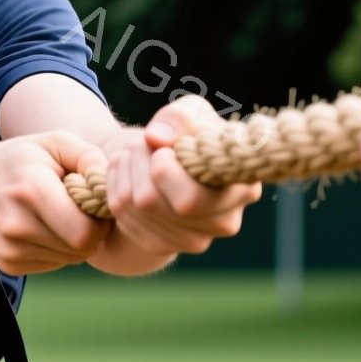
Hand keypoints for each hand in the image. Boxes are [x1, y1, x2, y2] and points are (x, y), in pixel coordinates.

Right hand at [0, 132, 112, 273]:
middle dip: (91, 231)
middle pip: (81, 249)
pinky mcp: (8, 264)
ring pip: (70, 259)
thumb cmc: (19, 160)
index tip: (93, 202)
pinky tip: (43, 226)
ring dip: (74, 240)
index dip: (100, 220)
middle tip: (80, 209)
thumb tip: (111, 187)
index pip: (86, 232)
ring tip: (58, 214)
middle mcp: (17, 226)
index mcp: (32, 191)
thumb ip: (89, 158)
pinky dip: (57, 248)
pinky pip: (54, 264)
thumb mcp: (54, 142)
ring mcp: (10, 249)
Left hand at [100, 95, 261, 258]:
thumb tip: (156, 138)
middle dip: (137, 164)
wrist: (172, 166)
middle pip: (151, 202)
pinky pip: (124, 218)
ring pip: (134, 208)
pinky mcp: (166, 247)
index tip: (161, 150)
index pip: (189, 198)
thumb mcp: (191, 113)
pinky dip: (117, 190)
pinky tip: (129, 177)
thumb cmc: (190, 136)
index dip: (162, 169)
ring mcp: (195, 241)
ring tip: (135, 156)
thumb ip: (179, 118)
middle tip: (143, 146)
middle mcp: (225, 223)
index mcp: (243, 188)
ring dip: (125, 172)